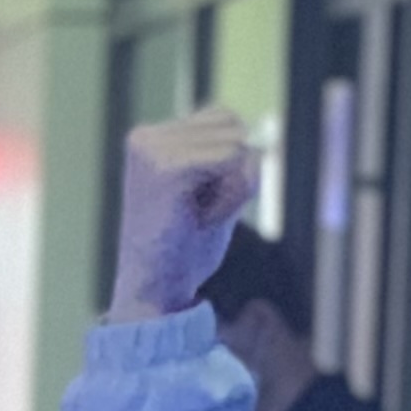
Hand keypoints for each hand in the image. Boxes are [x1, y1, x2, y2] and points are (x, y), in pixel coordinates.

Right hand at [112, 113, 260, 323]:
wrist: (153, 292)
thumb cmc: (184, 247)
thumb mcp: (211, 187)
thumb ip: (235, 154)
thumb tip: (267, 143)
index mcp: (147, 138)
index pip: (223, 118)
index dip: (226, 163)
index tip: (191, 201)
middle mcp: (143, 137)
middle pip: (233, 125)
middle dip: (232, 172)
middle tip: (195, 213)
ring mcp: (152, 151)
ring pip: (237, 142)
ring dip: (232, 187)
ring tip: (196, 217)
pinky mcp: (167, 170)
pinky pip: (233, 158)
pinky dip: (232, 194)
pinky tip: (200, 219)